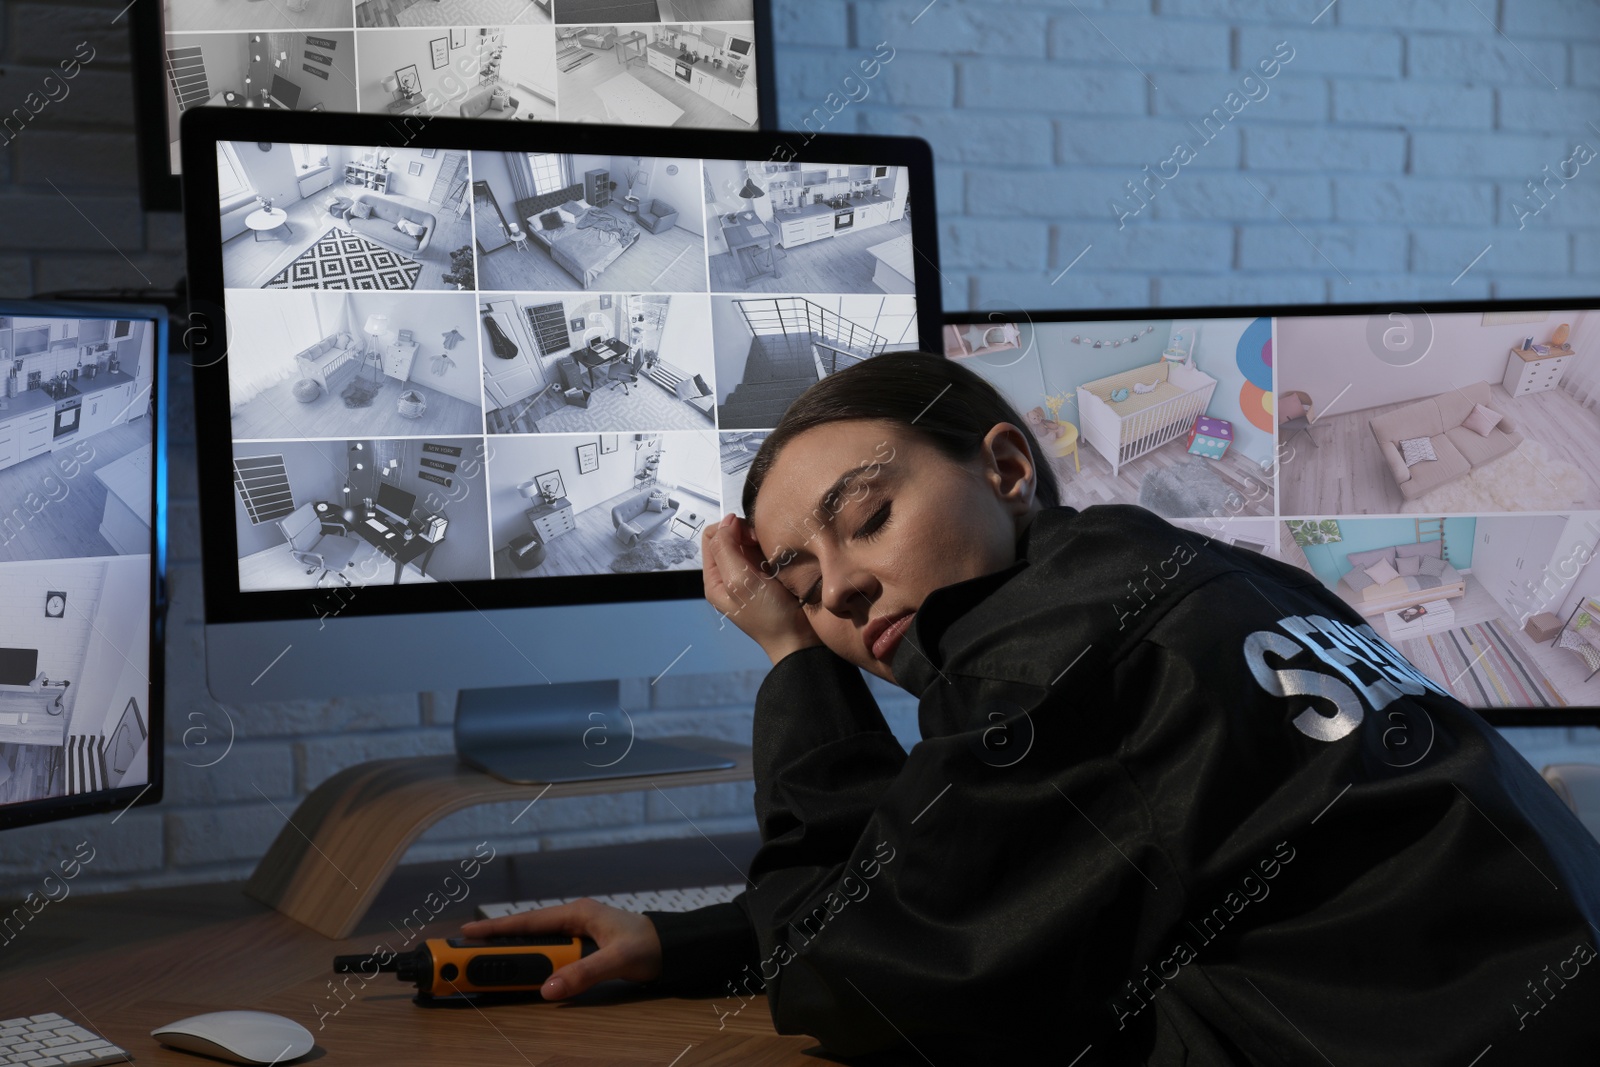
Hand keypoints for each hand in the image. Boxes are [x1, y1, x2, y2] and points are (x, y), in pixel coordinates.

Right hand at [458, 900, 661, 1000]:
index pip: (529, 921)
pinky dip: (532, 959)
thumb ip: (583, 974)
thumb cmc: (648, 945)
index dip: (496, 927)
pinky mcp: (583, 945)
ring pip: (537, 942)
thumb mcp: (616, 959)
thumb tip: (548, 990)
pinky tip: (521, 969)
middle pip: (527, 931)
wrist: (673, 946)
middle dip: (497, 940)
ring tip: (485, 962)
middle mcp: (573, 918)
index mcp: (577, 912)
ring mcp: (578, 931)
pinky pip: (550, 951)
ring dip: (514, 951)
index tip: (467, 931)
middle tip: (466, 952)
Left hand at [703, 513, 822, 664]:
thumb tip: (727, 521)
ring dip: (761, 542)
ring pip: (748, 542)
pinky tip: (780, 559)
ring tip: (773, 555)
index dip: (729, 529)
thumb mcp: (740, 581)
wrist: (798, 638)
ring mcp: (748, 575)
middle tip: (762, 546)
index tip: (748, 537)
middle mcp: (729, 575)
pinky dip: (772, 550)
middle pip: (730, 537)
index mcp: (715, 579)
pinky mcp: (767, 576)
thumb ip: (726, 549)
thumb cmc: (769, 616)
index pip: (712, 536)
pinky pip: (765, 552)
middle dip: (746, 534)